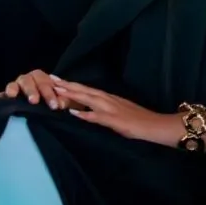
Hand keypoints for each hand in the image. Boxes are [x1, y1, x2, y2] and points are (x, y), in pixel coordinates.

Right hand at [0, 70, 74, 110]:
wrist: (42, 105)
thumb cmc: (54, 102)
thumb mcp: (61, 102)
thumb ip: (64, 101)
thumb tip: (62, 104)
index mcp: (43, 79)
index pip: (46, 82)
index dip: (50, 93)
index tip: (55, 106)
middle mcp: (29, 79)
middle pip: (30, 80)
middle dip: (32, 90)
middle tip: (34, 101)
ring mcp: (17, 85)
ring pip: (16, 83)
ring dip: (15, 88)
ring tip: (13, 95)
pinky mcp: (7, 94)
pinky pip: (3, 92)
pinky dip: (2, 94)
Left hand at [53, 80, 172, 143]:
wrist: (155, 125)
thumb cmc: (139, 120)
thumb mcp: (119, 111)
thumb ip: (105, 110)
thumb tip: (90, 110)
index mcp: (109, 98)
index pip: (87, 89)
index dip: (72, 85)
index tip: (57, 80)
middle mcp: (108, 99)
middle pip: (85, 90)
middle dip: (67, 85)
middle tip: (50, 79)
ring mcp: (111, 109)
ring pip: (88, 99)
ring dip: (72, 94)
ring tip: (57, 90)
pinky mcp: (114, 120)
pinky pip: (96, 116)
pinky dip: (84, 114)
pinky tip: (72, 113)